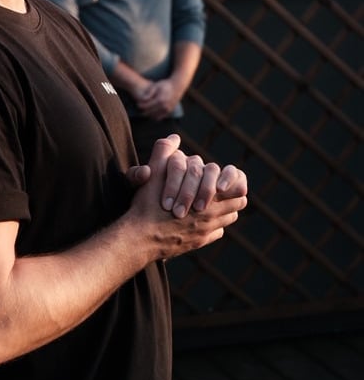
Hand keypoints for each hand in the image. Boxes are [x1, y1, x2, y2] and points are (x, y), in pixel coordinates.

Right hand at [125, 135, 247, 258]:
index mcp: (207, 197)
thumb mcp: (154, 173)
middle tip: (217, 188)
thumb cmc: (148, 205)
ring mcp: (207, 232)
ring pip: (229, 218)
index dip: (234, 181)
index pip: (239, 188)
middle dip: (230, 194)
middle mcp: (212, 217)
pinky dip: (213, 225)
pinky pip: (217, 232)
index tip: (222, 179)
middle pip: (238, 203)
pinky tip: (199, 219)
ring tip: (208, 201)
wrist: (139, 239)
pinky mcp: (199, 243)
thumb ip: (164, 152)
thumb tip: (174, 137)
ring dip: (223, 208)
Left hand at [134, 79, 179, 119]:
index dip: (141, 106)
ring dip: (149, 115)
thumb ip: (149, 93)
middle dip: (144, 111)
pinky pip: (160, 117)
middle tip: (140, 108)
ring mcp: (167, 110)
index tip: (137, 104)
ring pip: (155, 116)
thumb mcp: (156, 86)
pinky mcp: (169, 111)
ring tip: (145, 110)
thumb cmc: (165, 84)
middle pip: (150, 113)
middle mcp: (164, 106)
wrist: (177, 86)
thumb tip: (142, 99)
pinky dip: (155, 116)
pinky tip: (152, 111)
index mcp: (160, 100)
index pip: (147, 106)